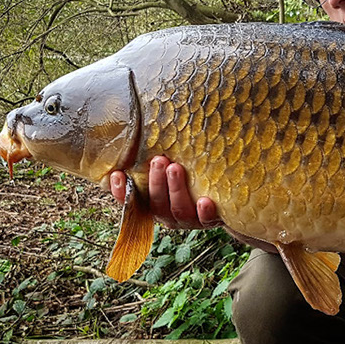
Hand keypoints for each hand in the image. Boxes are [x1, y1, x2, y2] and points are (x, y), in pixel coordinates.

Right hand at [109, 155, 223, 228]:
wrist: (227, 199)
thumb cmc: (192, 174)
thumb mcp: (173, 165)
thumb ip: (159, 156)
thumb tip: (148, 123)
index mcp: (153, 202)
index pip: (131, 200)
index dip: (121, 191)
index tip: (117, 174)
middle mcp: (168, 214)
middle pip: (156, 203)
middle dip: (156, 182)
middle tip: (158, 160)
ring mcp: (189, 219)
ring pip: (178, 210)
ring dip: (175, 189)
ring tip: (176, 168)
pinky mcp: (210, 221)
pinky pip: (206, 219)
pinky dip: (204, 212)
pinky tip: (205, 201)